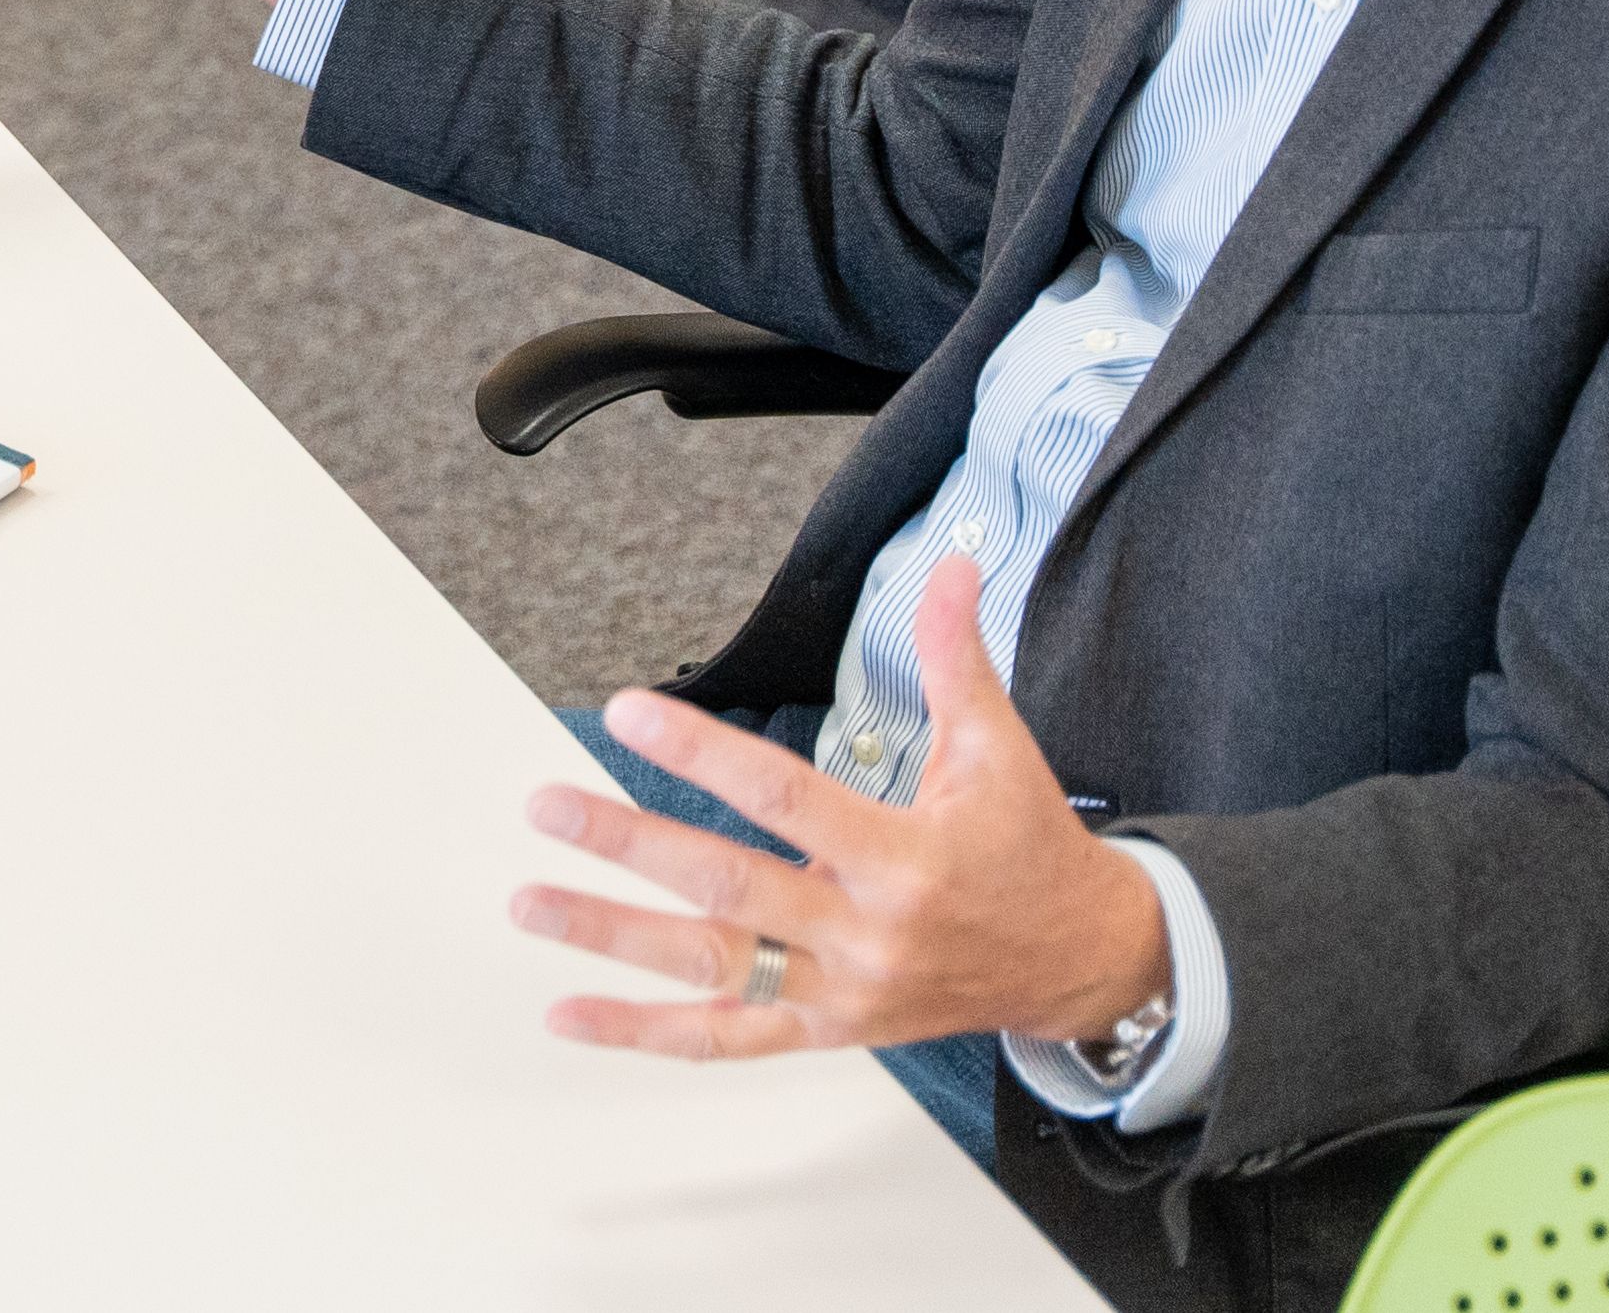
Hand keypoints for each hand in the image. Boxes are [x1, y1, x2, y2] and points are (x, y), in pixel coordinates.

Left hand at [504, 559, 1170, 1059]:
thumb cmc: (1027, 850)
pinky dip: (641, 1031)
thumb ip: (956, 657)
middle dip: (628, 844)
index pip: (784, 797)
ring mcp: (840, 994)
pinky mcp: (824, 1033)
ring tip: (529, 902)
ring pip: (710, 970)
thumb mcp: (998, 746)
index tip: (627, 711)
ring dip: (610, 937)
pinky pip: (721, 1039)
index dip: (701, 753)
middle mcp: (866, 933)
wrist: (1078, 962)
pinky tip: (568, 1012)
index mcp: (904, 856)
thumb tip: (952, 567)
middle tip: (547, 806)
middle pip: (728, 889)